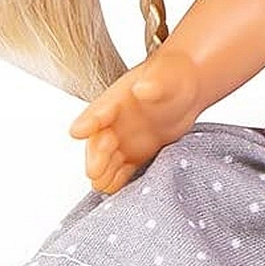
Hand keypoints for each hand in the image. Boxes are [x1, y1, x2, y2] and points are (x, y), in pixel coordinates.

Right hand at [69, 49, 203, 193]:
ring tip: (102, 185)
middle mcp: (116, 121)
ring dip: (103, 171)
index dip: (89, 121)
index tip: (78, 132)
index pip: (100, 110)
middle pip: (99, 140)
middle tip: (94, 170)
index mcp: (118, 98)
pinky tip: (114, 190)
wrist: (187, 88)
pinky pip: (123, 169)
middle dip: (95, 155)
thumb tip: (143, 88)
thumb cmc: (172, 75)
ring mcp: (125, 138)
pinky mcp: (137, 153)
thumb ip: (154, 83)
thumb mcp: (166, 75)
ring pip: (107, 158)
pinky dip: (118, 179)